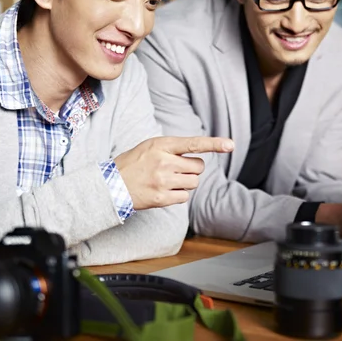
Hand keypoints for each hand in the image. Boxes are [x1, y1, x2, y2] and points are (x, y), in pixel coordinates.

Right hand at [114, 136, 234, 209]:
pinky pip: (184, 197)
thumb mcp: (150, 147)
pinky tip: (164, 191)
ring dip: (185, 182)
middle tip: (175, 170)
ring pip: (193, 182)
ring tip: (167, 181)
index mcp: (161, 145)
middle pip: (198, 167)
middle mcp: (164, 162)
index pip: (193, 143)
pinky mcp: (161, 198)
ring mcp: (163, 181)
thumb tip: (197, 155)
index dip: (214, 144)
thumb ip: (172, 148)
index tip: (230, 145)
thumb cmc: (133, 164)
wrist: (111, 184)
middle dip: (192, 169)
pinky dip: (178, 195)